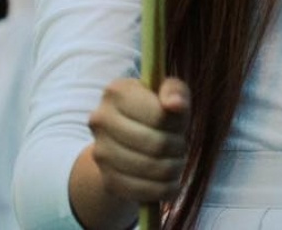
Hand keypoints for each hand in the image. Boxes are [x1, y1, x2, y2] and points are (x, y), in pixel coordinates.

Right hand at [87, 77, 189, 204]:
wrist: (124, 140)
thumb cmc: (153, 109)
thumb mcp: (166, 91)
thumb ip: (175, 91)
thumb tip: (175, 105)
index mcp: (116, 92)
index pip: (159, 116)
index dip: (178, 123)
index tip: (181, 124)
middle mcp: (101, 120)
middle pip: (156, 143)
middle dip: (178, 147)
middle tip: (181, 147)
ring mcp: (101, 152)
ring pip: (151, 168)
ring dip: (174, 169)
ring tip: (177, 162)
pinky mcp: (107, 180)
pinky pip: (142, 191)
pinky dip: (163, 190)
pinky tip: (170, 183)